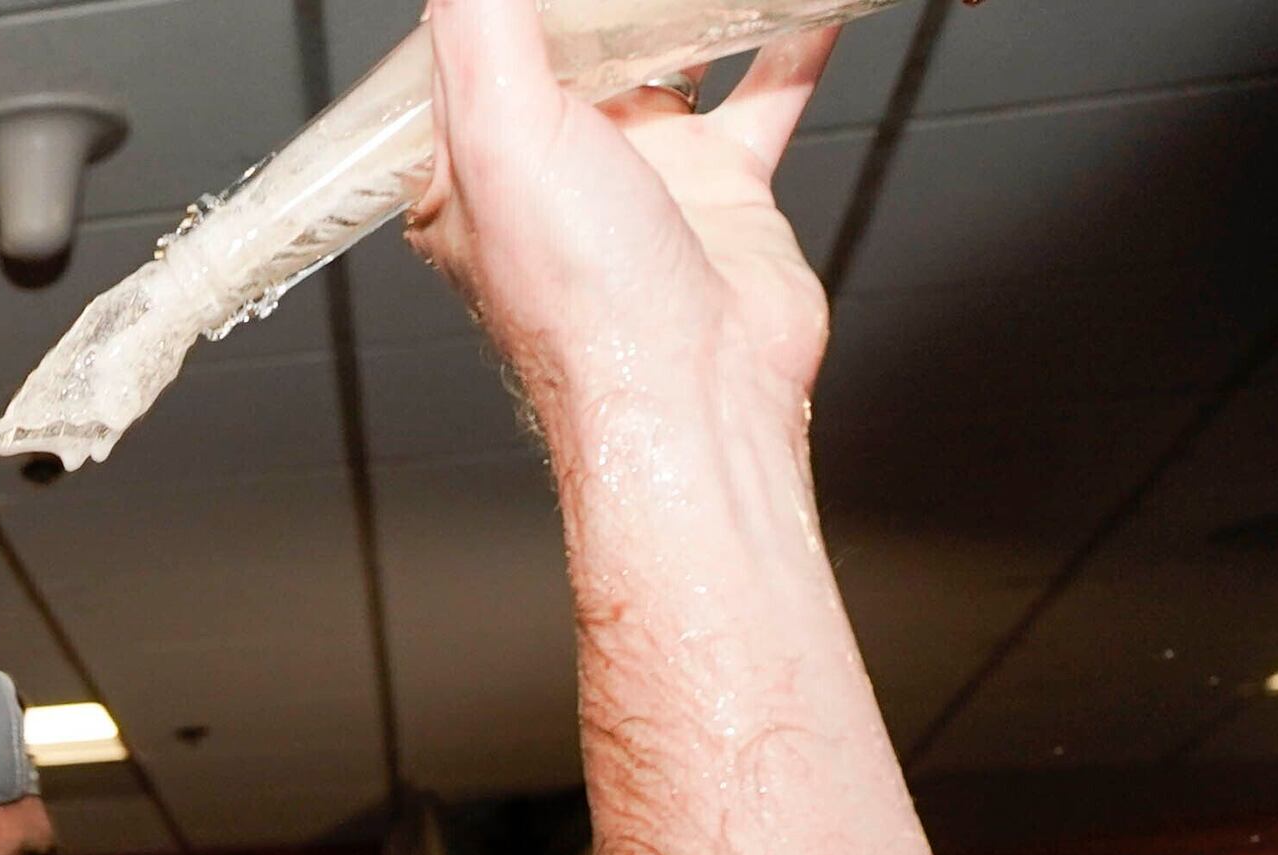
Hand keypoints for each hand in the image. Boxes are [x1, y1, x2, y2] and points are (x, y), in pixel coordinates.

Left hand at [405, 0, 842, 425]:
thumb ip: (480, 31)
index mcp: (473, 168)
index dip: (504, 3)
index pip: (470, 47)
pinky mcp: (720, 186)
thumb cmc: (582, 302)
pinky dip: (788, 40)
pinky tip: (808, 3)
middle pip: (572, 38)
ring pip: (668, 55)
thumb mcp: (500, 137)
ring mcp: (641, 172)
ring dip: (689, 3)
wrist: (694, 393)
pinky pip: (762, 92)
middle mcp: (553, 168)